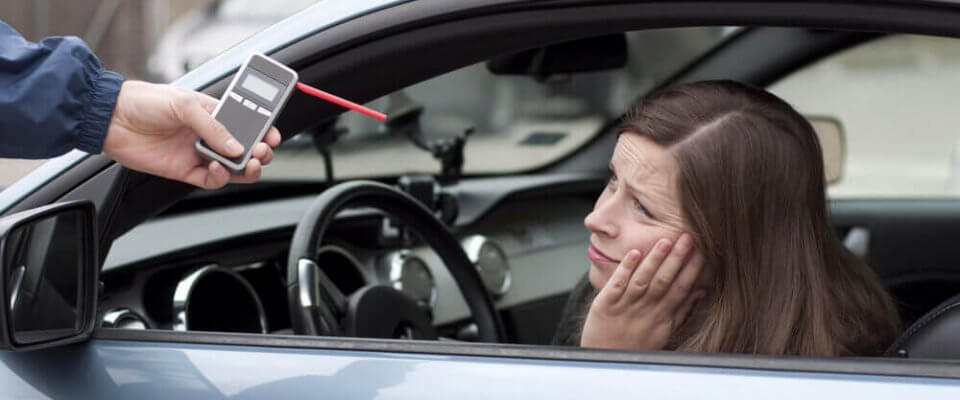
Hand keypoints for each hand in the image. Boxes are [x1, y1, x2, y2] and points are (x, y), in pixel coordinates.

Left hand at [102, 81, 281, 188]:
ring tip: (250, 163)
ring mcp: (198, 153)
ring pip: (232, 168)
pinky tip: (216, 166)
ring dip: (245, 168)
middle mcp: (208, 134)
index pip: (247, 124)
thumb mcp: (184, 104)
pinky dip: (219, 176)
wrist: (110, 119)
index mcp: (213, 113)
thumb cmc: (144, 101)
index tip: (273, 136)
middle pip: (244, 149)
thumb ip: (214, 127)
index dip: (263, 131)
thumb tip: (237, 147)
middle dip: (259, 152)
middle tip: (262, 151)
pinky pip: (211, 180)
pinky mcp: (185, 171)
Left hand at [580, 233, 704, 349]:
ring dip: (653, 260)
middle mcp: (645, 310)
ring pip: (642, 280)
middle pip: (663, 281)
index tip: (703, 252)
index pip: (680, 289)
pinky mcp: (605, 304)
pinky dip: (625, 269)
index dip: (692, 271)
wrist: (606, 360)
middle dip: (677, 259)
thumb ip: (682, 311)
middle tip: (687, 238)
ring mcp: (625, 306)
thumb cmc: (636, 344)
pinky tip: (634, 254)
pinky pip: (616, 284)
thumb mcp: (664, 332)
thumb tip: (701, 291)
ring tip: (665, 241)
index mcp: (661, 316)